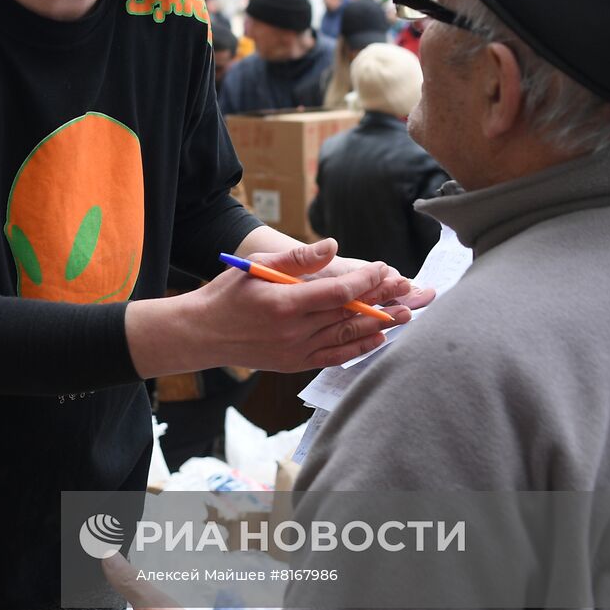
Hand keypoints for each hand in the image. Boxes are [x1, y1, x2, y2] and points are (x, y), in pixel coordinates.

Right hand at [196, 238, 414, 371]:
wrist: (202, 333)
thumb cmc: (227, 294)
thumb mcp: (255, 265)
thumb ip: (297, 257)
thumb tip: (333, 246)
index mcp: (284, 303)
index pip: (339, 292)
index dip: (366, 280)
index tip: (383, 268)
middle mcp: (293, 331)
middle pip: (349, 314)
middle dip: (381, 298)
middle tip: (406, 287)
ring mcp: (295, 351)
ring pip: (347, 336)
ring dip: (378, 325)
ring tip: (404, 313)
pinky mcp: (295, 364)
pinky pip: (335, 357)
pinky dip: (359, 348)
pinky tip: (378, 338)